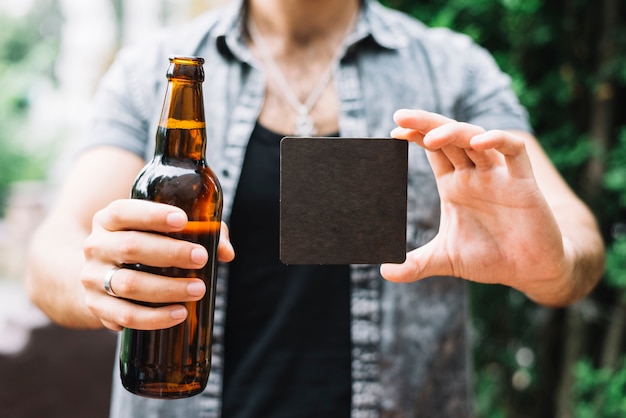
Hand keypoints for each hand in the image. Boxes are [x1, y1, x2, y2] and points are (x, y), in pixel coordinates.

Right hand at [80, 199, 234, 330]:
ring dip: (168, 289)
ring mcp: (92, 278)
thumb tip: (225, 251)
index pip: (124, 212)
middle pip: (130, 247)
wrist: (97, 276)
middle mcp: (96, 246)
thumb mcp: (158, 231)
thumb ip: (197, 232)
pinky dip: (154, 318)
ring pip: (129, 284)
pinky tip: (179, 314)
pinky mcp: (95, 306)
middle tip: (201, 258)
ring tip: (198, 289)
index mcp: (108, 220)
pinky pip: (125, 315)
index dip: (153, 215)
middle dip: (170, 253)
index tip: (183, 221)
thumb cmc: (141, 246)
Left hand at [381, 109, 570, 298]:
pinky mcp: (524, 183)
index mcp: (455, 185)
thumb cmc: (489, 258)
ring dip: (454, 132)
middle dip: (426, 124)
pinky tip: (479, 142)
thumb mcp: (445, 260)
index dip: (416, 136)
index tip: (393, 132)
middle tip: (400, 115)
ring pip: (476, 138)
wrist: (530, 271)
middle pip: (449, 137)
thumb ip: (415, 264)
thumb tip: (383, 272)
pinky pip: (514, 151)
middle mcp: (475, 175)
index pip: (434, 150)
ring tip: (431, 137)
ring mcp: (499, 176)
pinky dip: (498, 141)